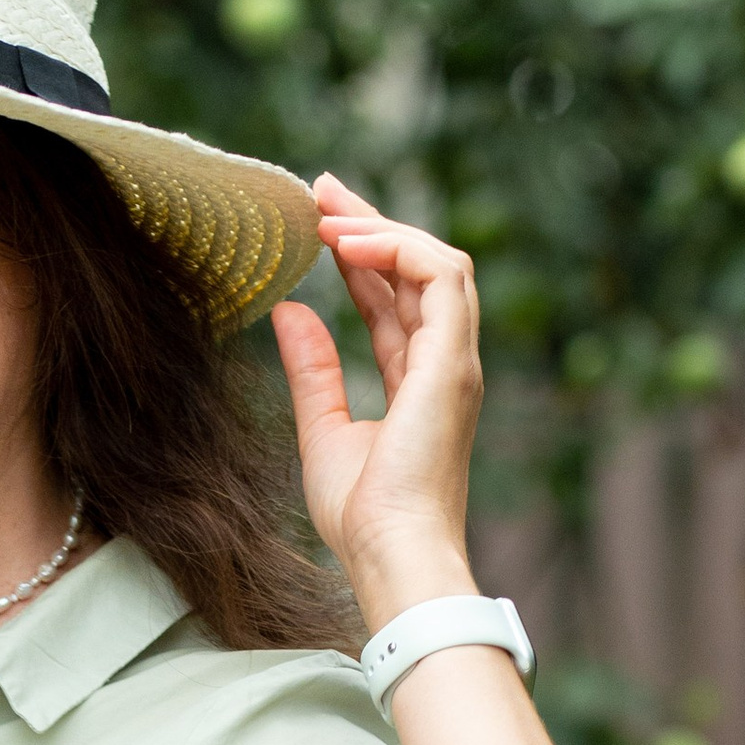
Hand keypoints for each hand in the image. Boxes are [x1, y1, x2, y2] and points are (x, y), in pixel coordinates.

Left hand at [272, 172, 484, 635]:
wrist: (390, 554)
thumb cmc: (362, 516)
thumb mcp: (321, 428)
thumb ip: (311, 367)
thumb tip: (289, 310)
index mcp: (418, 382)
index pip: (394, 299)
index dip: (361, 255)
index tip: (317, 223)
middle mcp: (443, 364)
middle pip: (418, 270)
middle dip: (372, 223)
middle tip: (321, 189)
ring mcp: (455, 361)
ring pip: (439, 263)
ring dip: (384, 229)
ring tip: (329, 212)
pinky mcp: (454, 362)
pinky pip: (442, 278)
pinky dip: (398, 250)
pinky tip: (346, 244)